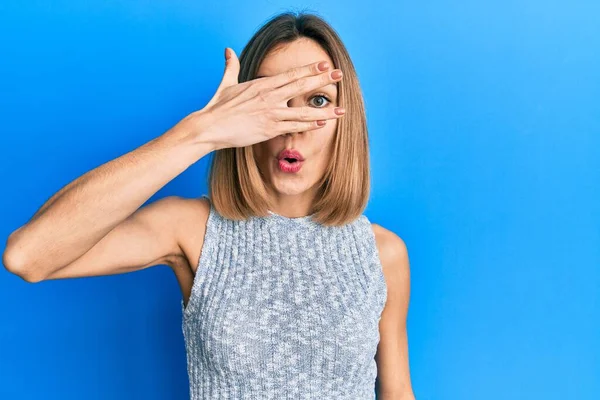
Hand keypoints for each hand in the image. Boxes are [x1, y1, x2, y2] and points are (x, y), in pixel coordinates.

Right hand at [188, 47, 344, 150]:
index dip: (309, 70)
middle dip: (322, 81)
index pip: (291, 74)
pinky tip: (321, 123)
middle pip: (301, 86)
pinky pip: (293, 127)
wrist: (209, 127)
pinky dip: (308, 125)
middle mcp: (269, 96)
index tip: (324, 66)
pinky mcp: (269, 129)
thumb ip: (231, 66)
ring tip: (341, 110)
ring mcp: (270, 113)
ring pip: (303, 111)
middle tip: (339, 75)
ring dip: (323, 111)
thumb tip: (228, 50)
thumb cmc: (217, 107)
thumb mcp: (226, 84)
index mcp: (261, 85)